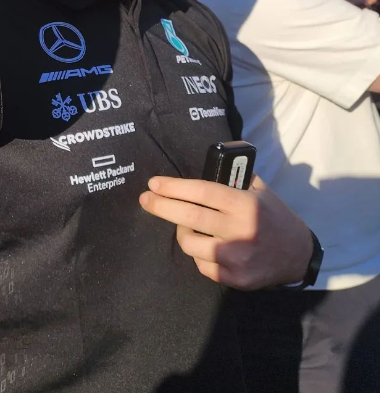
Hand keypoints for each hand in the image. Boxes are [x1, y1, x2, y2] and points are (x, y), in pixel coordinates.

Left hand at [139, 173, 312, 289]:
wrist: (298, 254)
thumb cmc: (272, 215)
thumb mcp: (258, 189)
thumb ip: (232, 178)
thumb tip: (201, 165)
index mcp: (244, 204)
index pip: (201, 192)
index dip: (173, 187)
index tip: (153, 183)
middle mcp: (239, 231)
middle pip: (189, 217)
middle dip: (161, 206)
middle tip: (145, 199)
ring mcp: (237, 258)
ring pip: (190, 244)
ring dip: (182, 232)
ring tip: (186, 225)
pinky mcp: (236, 278)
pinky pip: (202, 265)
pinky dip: (198, 254)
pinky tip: (205, 245)